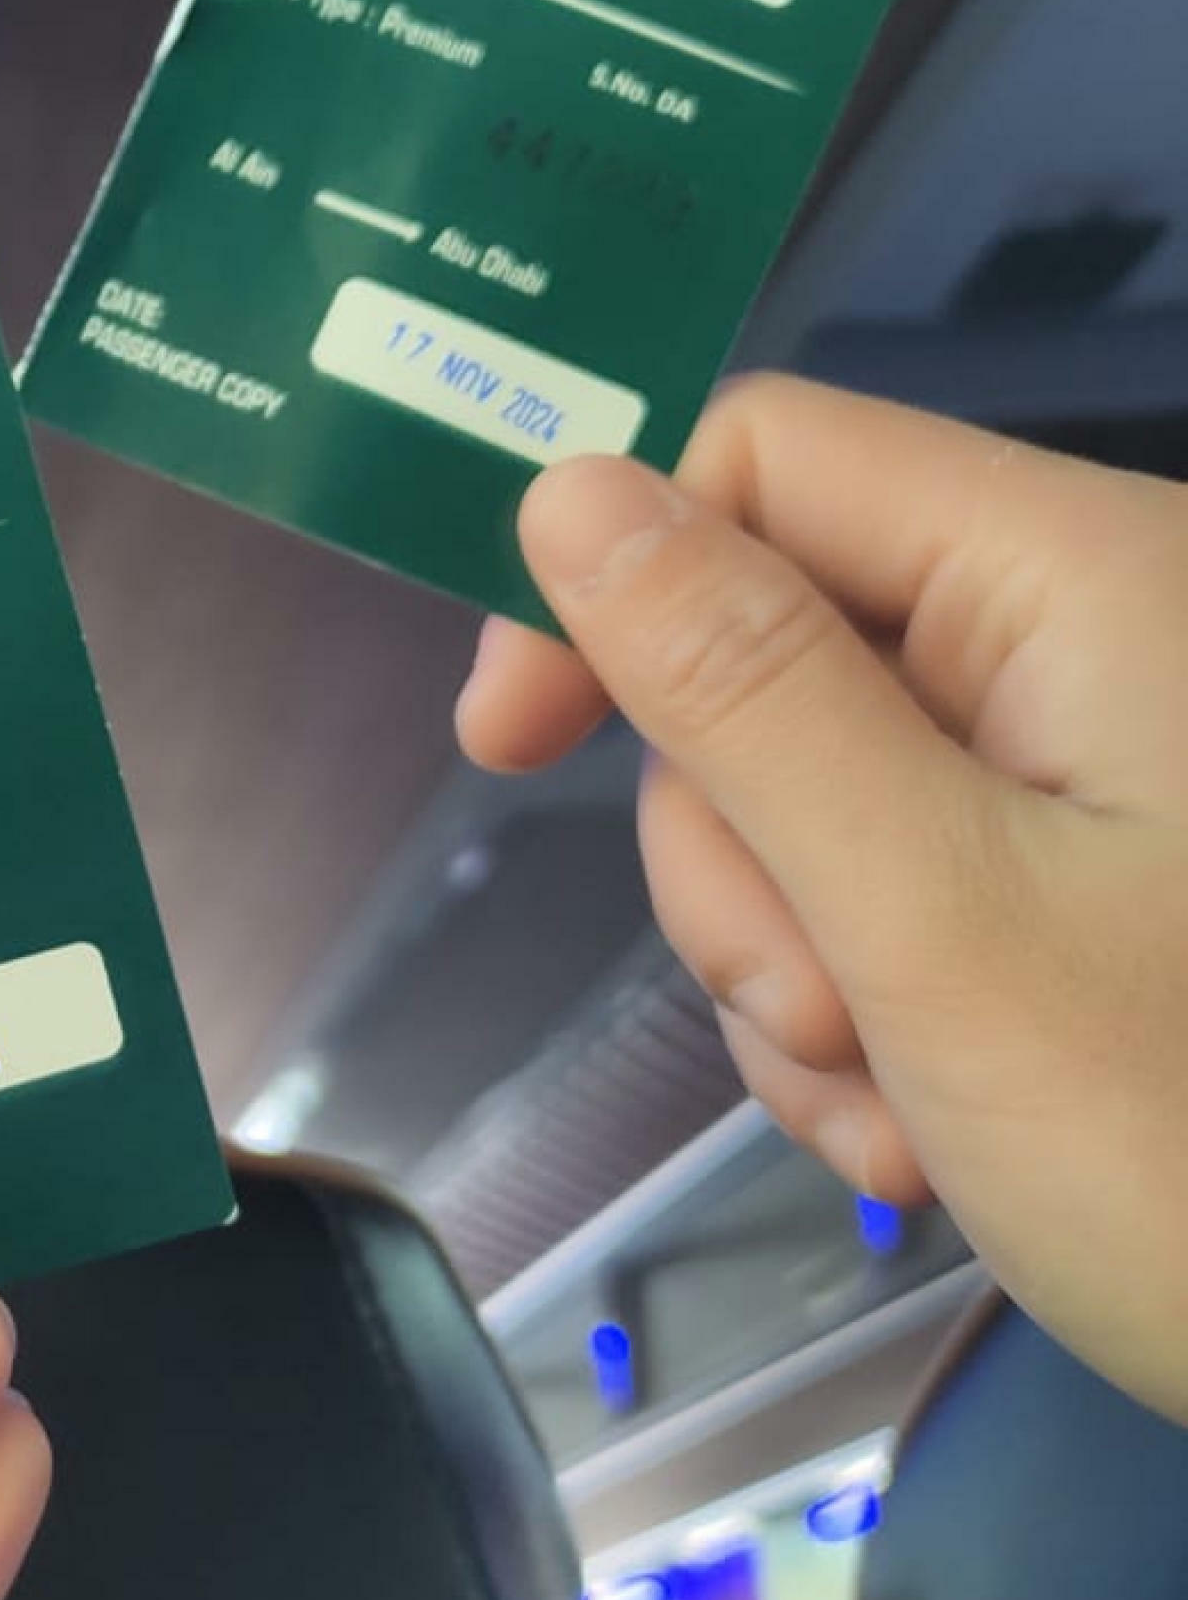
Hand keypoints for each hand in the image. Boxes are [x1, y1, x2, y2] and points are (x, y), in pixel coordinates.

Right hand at [459, 375, 1187, 1422]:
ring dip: (794, 978)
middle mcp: (1088, 646)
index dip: (609, 583)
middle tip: (828, 1017)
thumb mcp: (936, 919)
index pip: (763, 464)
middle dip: (743, 864)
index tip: (506, 750)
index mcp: (1079, 581)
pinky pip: (878, 903)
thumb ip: (746, 690)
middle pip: (765, 660)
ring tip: (908, 1112)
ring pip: (800, 808)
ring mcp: (1093, 777)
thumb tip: (569, 491)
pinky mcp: (1086, 888)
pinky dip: (864, 1026)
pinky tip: (934, 1135)